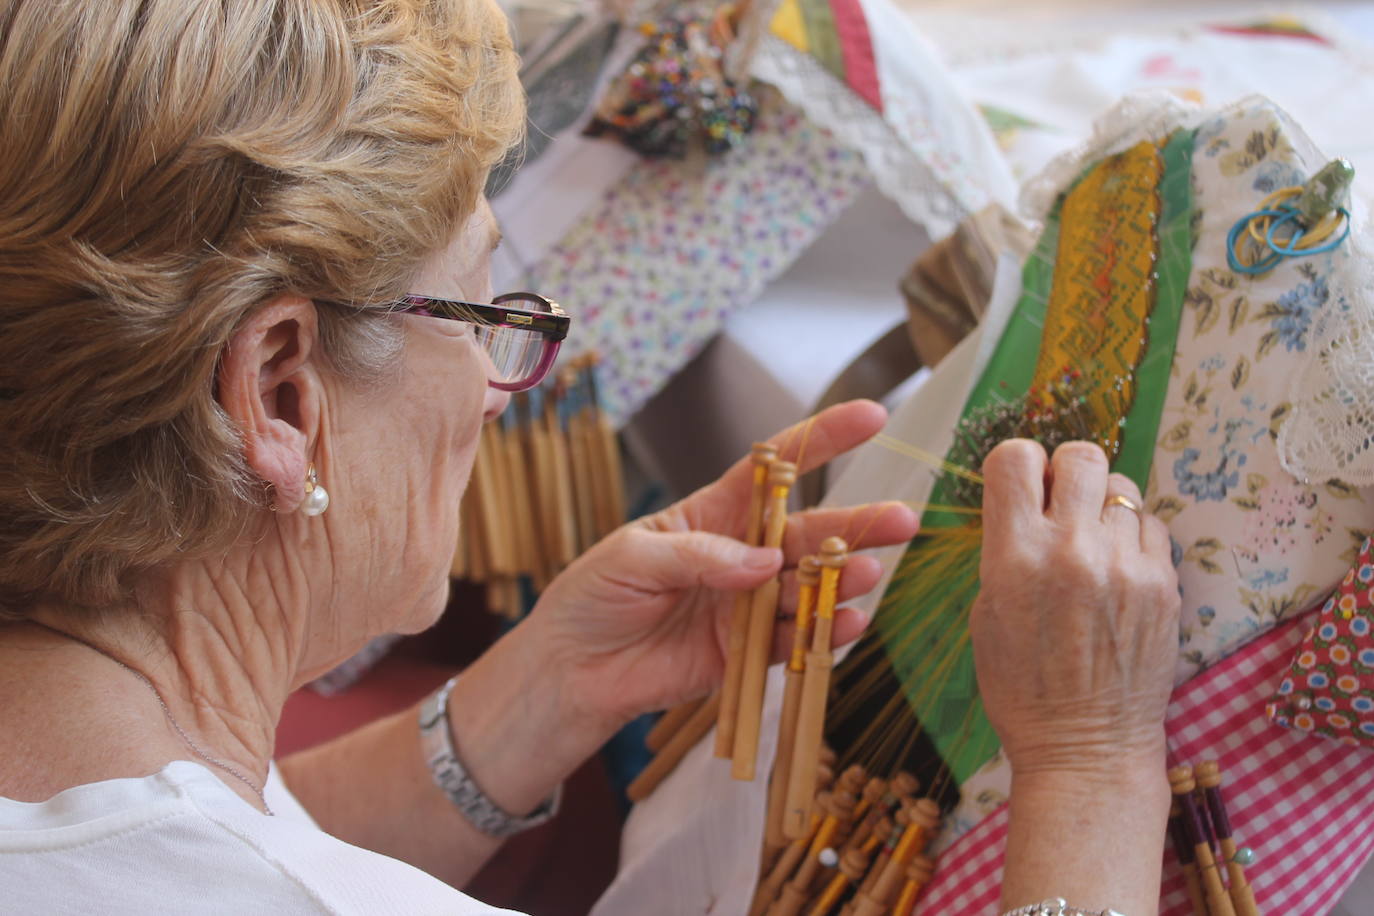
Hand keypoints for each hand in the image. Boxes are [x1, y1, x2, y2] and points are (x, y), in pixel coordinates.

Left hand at [524, 400, 919, 733]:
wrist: (572, 670)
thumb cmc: (592, 598)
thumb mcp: (632, 558)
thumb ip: (699, 555)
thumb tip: (765, 561)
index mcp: (712, 515)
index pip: (774, 471)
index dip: (822, 441)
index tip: (871, 416)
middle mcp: (740, 556)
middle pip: (809, 532)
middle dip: (858, 523)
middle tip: (903, 519)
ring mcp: (748, 605)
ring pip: (809, 587)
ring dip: (843, 580)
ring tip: (870, 575)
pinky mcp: (749, 653)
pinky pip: (795, 641)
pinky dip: (823, 634)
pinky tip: (847, 624)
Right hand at [970, 440, 1180, 778]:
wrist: (1086, 747)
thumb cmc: (1023, 687)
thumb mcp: (987, 612)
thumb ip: (1005, 547)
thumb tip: (1027, 501)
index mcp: (1014, 556)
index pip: (1015, 457)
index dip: (1018, 465)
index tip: (1022, 486)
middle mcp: (1071, 550)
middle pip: (1081, 454)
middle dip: (1067, 472)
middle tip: (1062, 506)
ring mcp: (1125, 565)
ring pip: (1121, 487)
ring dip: (1103, 507)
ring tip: (1093, 545)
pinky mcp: (1164, 583)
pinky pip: (1152, 526)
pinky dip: (1134, 538)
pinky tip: (1119, 572)